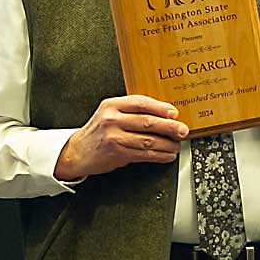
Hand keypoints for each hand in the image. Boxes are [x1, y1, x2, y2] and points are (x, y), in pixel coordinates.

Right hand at [54, 94, 188, 179]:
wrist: (76, 152)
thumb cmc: (98, 131)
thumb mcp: (109, 113)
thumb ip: (130, 111)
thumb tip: (162, 115)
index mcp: (112, 105)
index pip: (141, 103)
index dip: (160, 107)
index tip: (174, 113)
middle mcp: (112, 119)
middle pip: (147, 121)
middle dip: (169, 126)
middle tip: (182, 130)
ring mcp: (114, 137)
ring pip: (148, 140)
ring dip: (166, 144)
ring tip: (176, 145)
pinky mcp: (117, 153)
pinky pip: (143, 154)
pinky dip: (159, 156)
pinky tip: (167, 155)